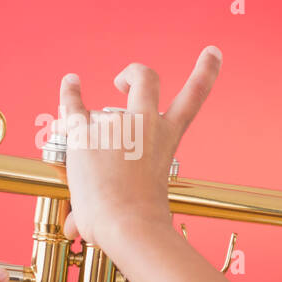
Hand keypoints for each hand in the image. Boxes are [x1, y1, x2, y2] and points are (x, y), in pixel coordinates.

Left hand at [58, 46, 221, 248]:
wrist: (129, 224)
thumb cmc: (139, 223)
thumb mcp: (143, 203)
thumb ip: (108, 212)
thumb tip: (72, 229)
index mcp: (166, 140)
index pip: (193, 98)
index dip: (206, 73)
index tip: (212, 52)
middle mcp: (145, 124)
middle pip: (146, 79)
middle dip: (135, 73)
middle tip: (121, 81)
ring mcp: (116, 124)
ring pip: (100, 109)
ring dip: (90, 123)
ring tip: (87, 151)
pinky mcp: (86, 132)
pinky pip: (73, 105)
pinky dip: (69, 91)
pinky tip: (70, 81)